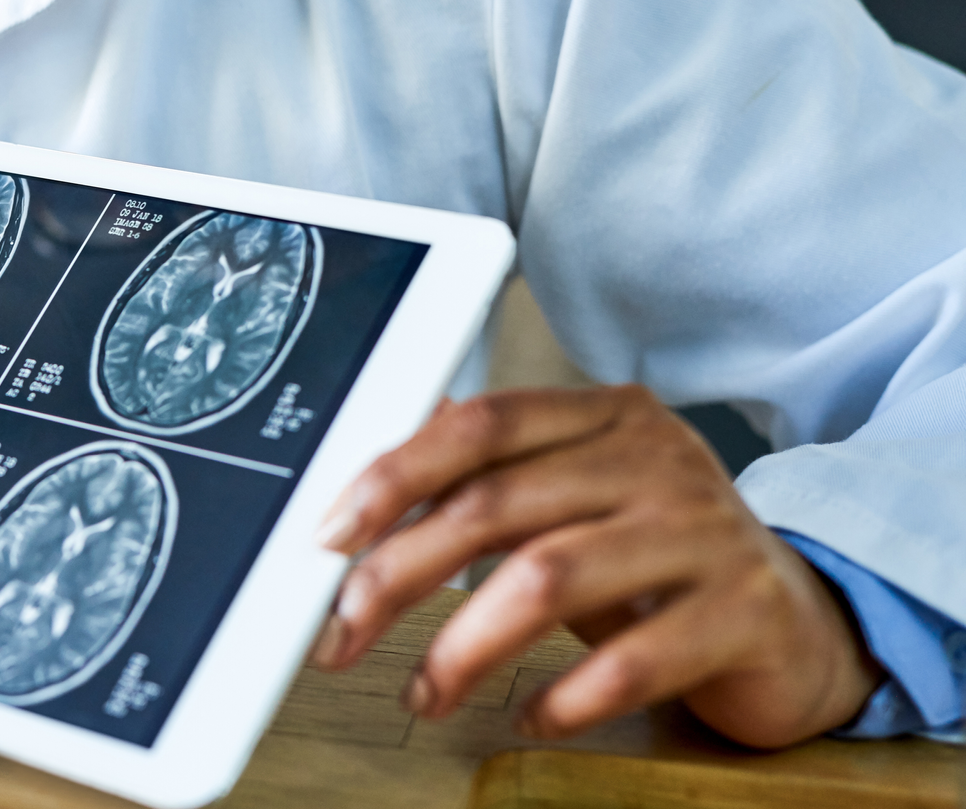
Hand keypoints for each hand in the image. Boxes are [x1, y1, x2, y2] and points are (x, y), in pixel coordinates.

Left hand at [309, 386, 882, 747]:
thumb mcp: (575, 498)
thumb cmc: (661, 557)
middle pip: (496, 506)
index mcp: (603, 417)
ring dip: (464, 645)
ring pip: (549, 578)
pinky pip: (633, 659)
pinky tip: (529, 715)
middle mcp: (655, 461)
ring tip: (425, 693)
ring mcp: (703, 533)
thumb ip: (488, 478)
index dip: (395, 475)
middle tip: (343, 629)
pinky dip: (564, 696)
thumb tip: (366, 482)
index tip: (330, 534)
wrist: (801, 620)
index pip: (481, 424)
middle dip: (399, 573)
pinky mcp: (743, 611)